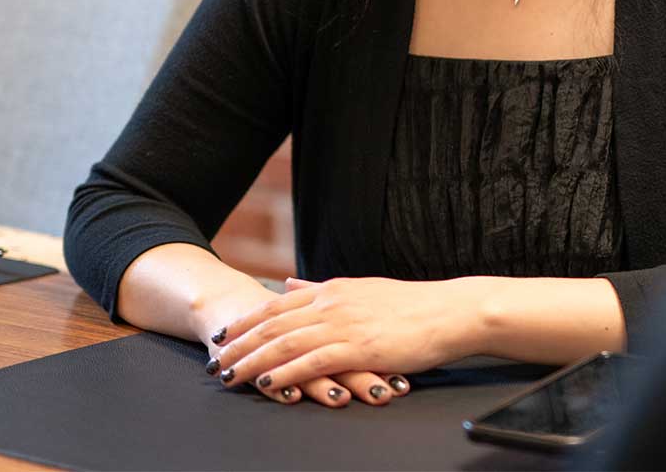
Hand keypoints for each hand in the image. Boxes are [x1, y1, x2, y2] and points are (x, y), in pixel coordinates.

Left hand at [198, 283, 409, 408]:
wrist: (451, 311)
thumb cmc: (414, 306)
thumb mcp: (363, 290)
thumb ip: (323, 288)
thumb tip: (290, 282)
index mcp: (334, 289)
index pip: (278, 304)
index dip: (247, 321)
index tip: (223, 335)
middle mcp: (332, 303)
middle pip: (273, 324)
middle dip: (239, 343)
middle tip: (214, 359)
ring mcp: (344, 324)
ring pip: (285, 342)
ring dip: (253, 360)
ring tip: (229, 375)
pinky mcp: (359, 347)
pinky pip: (312, 361)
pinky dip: (286, 371)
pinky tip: (267, 382)